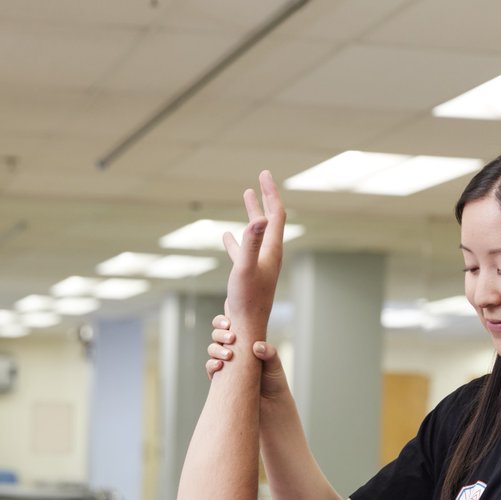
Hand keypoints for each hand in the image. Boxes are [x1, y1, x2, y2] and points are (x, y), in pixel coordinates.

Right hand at [207, 317, 289, 399]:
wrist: (271, 404)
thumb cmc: (274, 381)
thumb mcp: (275, 364)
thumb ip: (269, 353)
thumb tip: (257, 346)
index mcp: (244, 342)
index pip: (228, 325)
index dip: (223, 321)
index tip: (229, 323)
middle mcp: (232, 351)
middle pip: (217, 335)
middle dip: (220, 334)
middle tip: (231, 338)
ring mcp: (225, 365)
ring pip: (212, 350)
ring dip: (216, 349)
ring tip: (228, 355)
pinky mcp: (220, 379)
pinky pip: (211, 369)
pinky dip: (212, 365)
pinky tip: (219, 366)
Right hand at [222, 170, 284, 335]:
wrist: (247, 326)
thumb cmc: (247, 299)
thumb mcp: (245, 266)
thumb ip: (252, 241)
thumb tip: (259, 218)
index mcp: (272, 249)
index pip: (275, 213)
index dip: (271, 192)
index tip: (264, 173)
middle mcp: (269, 254)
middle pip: (269, 219)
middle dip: (264, 197)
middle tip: (260, 179)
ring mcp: (260, 264)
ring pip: (256, 232)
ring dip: (252, 213)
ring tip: (246, 196)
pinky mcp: (249, 274)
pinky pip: (242, 250)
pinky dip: (236, 239)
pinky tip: (225, 236)